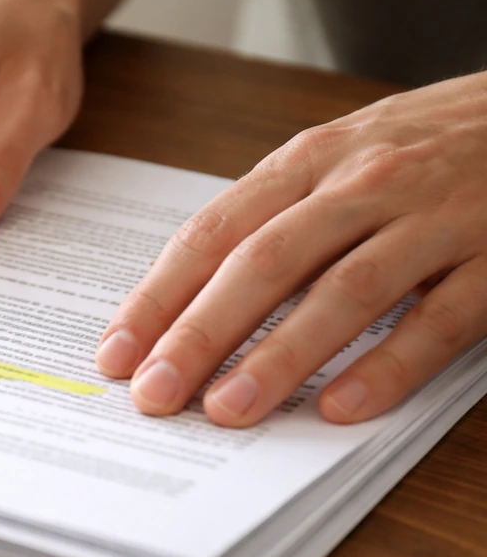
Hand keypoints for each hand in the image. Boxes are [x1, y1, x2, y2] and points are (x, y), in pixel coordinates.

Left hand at [96, 73, 486, 425]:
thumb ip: (270, 220)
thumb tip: (185, 301)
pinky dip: (388, 365)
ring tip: (229, 410)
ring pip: (344, 291)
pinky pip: (438, 320)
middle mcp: (362, 184)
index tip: (117, 352)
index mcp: (307, 162)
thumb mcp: (333, 161)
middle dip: (200, 333)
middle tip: (155, 394)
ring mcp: (432, 219)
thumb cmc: (418, 147)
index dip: (159, 296)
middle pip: (264, 263)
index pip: (213, 233)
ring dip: (280, 355)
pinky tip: (341, 407)